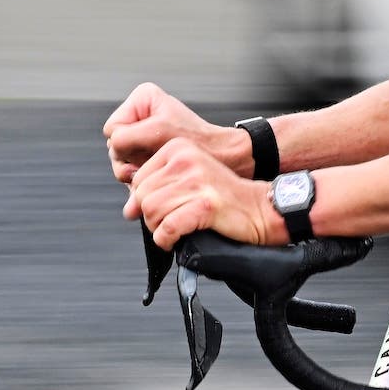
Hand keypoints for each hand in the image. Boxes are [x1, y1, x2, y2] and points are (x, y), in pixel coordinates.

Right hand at [104, 82, 250, 184]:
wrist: (223, 159)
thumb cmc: (199, 141)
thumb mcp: (159, 131)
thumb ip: (126, 136)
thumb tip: (113, 149)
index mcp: (142, 101)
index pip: (113, 128)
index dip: (126, 144)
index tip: (148, 149)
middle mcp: (140, 118)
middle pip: (115, 147)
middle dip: (129, 162)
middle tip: (147, 167)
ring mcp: (144, 140)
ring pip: (121, 164)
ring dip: (134, 175)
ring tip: (152, 177)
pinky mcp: (151, 159)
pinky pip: (133, 174)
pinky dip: (140, 184)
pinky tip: (150, 189)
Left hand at [123, 139, 286, 248]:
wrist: (260, 207)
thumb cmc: (224, 198)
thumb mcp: (189, 180)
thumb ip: (158, 189)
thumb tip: (128, 211)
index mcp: (178, 148)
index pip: (139, 178)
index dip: (143, 201)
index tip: (161, 211)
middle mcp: (186, 160)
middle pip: (142, 195)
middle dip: (150, 217)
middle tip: (167, 224)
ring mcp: (196, 181)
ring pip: (151, 211)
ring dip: (158, 229)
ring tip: (172, 232)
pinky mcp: (205, 205)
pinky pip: (168, 227)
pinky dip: (166, 239)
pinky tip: (174, 241)